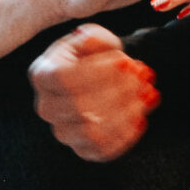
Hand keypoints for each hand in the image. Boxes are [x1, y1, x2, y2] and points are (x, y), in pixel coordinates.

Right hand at [29, 24, 159, 161]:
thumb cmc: (95, 56)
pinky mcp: (82, 150)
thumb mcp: (94, 38)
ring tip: (147, 94)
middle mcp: (46, 107)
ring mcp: (63, 132)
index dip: (97, 72)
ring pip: (92, 133)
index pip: (64, 79)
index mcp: (42, 75)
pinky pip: (104, 151)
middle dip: (118, 91)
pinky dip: (127, 135)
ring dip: (126, 114)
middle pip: (79, 107)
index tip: (125, 61)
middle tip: (143, 76)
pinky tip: (141, 116)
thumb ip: (93, 38)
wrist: (102, 80)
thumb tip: (88, 40)